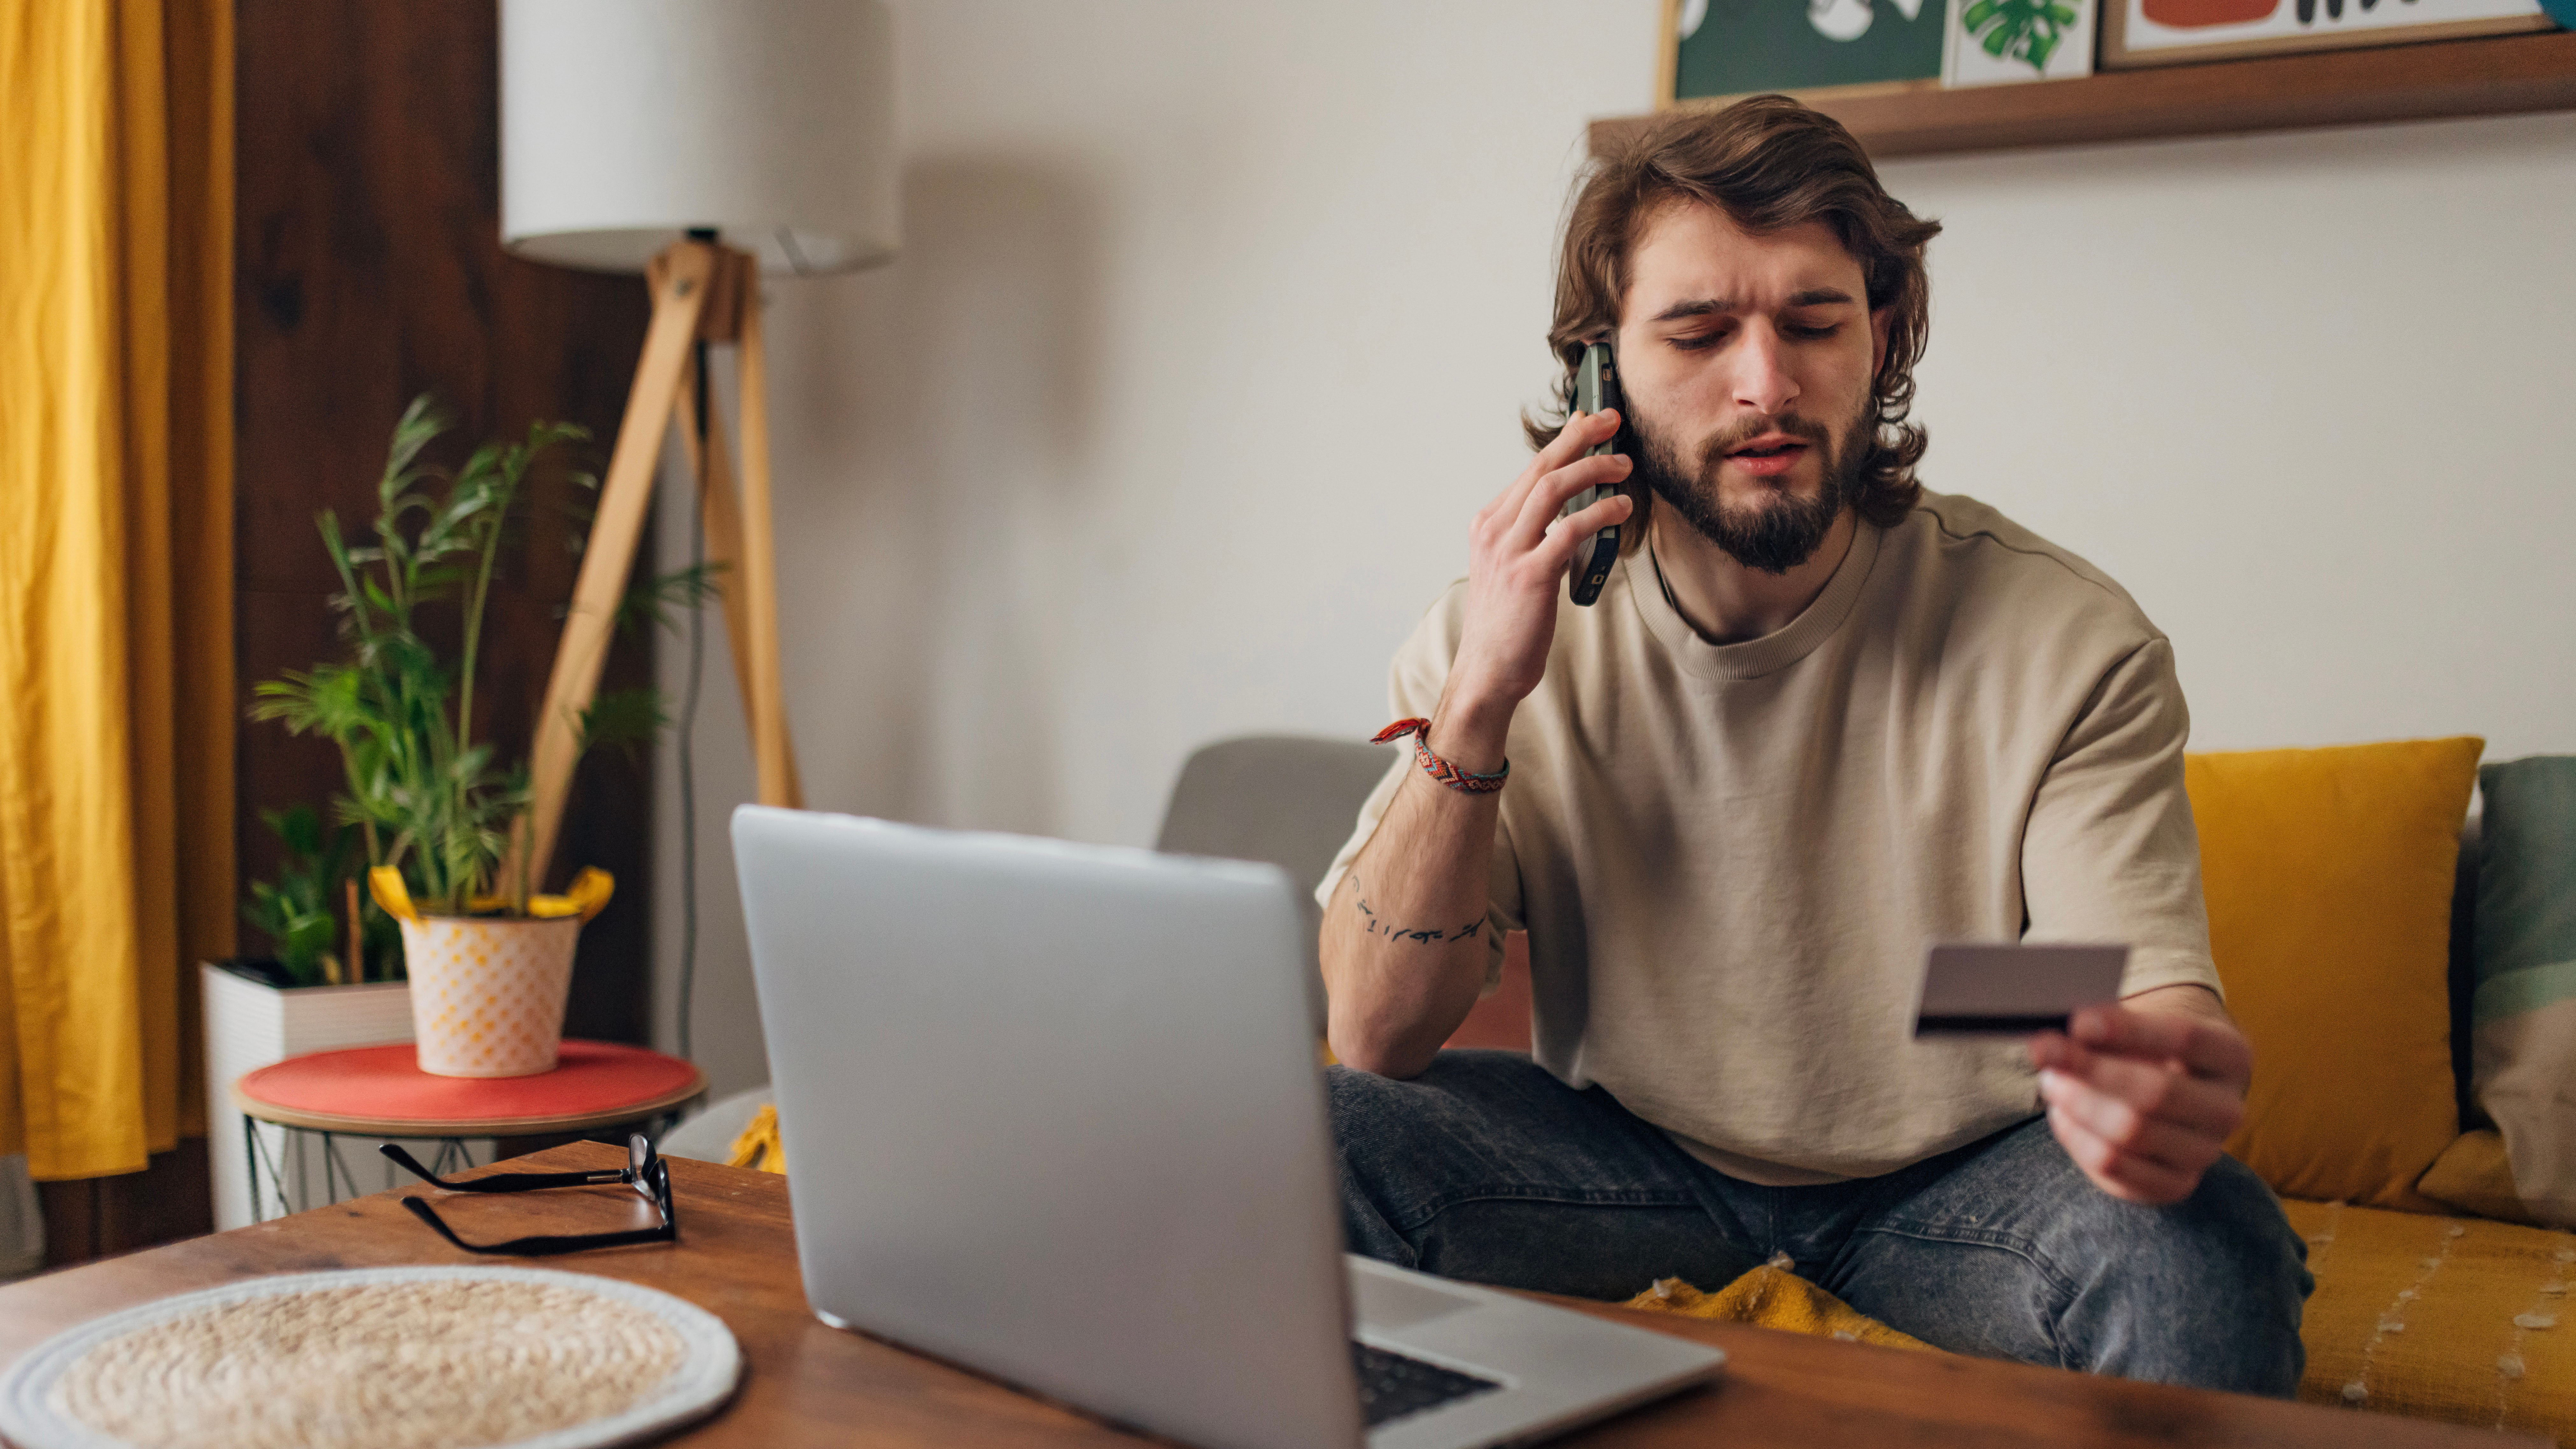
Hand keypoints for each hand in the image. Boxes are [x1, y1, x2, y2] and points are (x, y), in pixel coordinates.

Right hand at [1435, 410, 1634, 766]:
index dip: (1564, 442)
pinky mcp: (1530, 575)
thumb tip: (1572, 508)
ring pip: (1552, 489)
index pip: (1529, 471)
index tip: (1591, 421)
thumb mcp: (1512, 568)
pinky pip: (1569, 530)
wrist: (1487, 671)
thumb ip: (1535, 536)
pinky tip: (1621, 508)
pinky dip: (1599, 513)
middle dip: (1579, 437)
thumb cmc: (1507, 623)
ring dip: (1593, 469)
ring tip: (1624, 465)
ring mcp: (1509, 552)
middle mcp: (1494, 531)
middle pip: (1540, 468)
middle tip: (1612, 420)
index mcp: (1488, 525)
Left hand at [2029, 999, 2250, 1205]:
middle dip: (2090, 1070)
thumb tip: (2057, 1037)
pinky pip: (2115, 1168)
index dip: (2128, 1030)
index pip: (2185, 1038)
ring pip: (2132, 1133)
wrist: (2177, 1088)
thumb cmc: (2149, 1047)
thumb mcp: (2139, 1025)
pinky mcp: (2175, 1185)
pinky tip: (2061, 1115)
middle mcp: (2228, 1109)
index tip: (2078, 1021)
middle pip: (2156, 1092)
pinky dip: (2077, 1138)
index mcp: (2231, 1055)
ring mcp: (2206, 1153)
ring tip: (2050, 1080)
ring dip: (2078, 1104)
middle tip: (2043, 1052)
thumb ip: (2106, 1026)